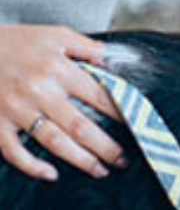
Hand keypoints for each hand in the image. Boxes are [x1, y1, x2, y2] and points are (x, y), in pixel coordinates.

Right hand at [0, 25, 125, 180]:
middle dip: (106, 146)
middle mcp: (39, 91)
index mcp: (58, 69)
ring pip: (54, 141)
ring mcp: (16, 109)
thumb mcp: (55, 35)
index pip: (98, 96)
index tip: (135, 127)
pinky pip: (13, 151)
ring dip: (80, 160)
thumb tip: (113, 59)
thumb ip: (87, 47)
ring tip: (100, 171)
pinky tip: (51, 174)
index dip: (120, 114)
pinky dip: (32, 166)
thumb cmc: (16, 41)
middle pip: (80, 125)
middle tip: (124, 160)